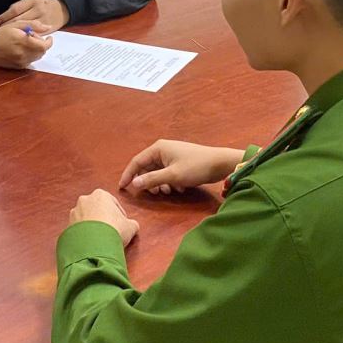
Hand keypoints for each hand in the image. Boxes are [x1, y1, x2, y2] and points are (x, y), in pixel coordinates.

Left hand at [0, 0, 69, 34]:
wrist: (62, 9)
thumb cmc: (44, 5)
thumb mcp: (32, 1)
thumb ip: (20, 7)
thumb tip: (4, 17)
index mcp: (33, 1)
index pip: (15, 10)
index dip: (4, 17)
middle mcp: (38, 10)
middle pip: (18, 20)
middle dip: (7, 27)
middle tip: (0, 31)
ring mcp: (43, 20)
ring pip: (25, 29)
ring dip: (15, 34)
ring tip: (8, 36)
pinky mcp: (47, 30)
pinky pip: (33, 36)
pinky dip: (25, 38)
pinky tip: (19, 40)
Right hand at [0, 24, 52, 68]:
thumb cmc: (0, 34)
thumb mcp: (16, 24)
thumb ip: (33, 25)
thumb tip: (48, 27)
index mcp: (23, 42)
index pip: (44, 45)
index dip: (49, 42)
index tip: (49, 37)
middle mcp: (24, 54)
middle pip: (42, 52)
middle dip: (42, 45)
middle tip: (35, 38)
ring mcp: (21, 62)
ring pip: (37, 57)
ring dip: (37, 50)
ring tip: (27, 43)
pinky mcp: (19, 67)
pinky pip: (31, 61)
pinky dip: (31, 55)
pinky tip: (23, 50)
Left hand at [68, 188, 137, 246]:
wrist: (95, 244)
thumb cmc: (114, 229)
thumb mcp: (131, 226)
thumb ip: (132, 223)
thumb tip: (132, 226)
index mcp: (100, 194)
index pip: (113, 203)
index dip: (120, 214)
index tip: (123, 224)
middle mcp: (85, 199)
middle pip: (98, 209)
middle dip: (104, 218)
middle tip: (112, 231)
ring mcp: (74, 212)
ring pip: (87, 218)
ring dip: (93, 225)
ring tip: (101, 238)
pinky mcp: (68, 224)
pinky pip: (79, 228)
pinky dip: (85, 233)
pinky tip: (92, 241)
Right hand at [119, 140, 242, 195]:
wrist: (220, 163)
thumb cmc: (195, 167)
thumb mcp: (172, 176)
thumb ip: (152, 180)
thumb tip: (134, 184)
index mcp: (158, 148)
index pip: (136, 162)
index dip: (128, 175)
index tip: (122, 188)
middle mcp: (163, 150)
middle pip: (147, 168)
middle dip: (150, 182)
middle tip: (155, 194)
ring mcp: (172, 155)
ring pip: (158, 172)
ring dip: (161, 184)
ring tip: (170, 191)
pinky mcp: (180, 162)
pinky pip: (168, 173)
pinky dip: (170, 182)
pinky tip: (180, 188)